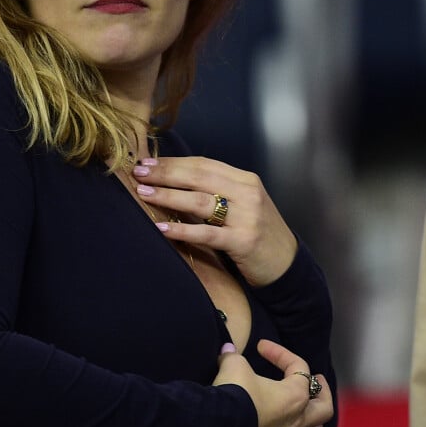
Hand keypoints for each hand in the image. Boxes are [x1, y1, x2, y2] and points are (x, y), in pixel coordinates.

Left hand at [132, 156, 296, 285]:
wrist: (286, 264)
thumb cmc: (257, 232)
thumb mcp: (242, 204)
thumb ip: (217, 191)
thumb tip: (173, 181)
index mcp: (245, 179)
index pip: (203, 164)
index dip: (173, 162)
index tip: (147, 163)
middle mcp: (248, 193)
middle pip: (199, 177)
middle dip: (166, 174)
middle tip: (139, 174)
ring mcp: (247, 217)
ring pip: (200, 201)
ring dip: (169, 196)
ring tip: (144, 195)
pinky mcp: (243, 241)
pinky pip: (207, 233)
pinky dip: (182, 230)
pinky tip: (162, 229)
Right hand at [213, 340, 333, 426]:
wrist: (216, 425)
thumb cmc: (233, 393)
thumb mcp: (234, 364)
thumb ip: (234, 356)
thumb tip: (227, 350)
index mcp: (294, 395)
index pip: (298, 368)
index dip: (281, 353)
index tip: (261, 347)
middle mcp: (295, 421)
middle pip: (323, 410)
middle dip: (323, 394)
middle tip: (318, 382)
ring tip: (312, 422)